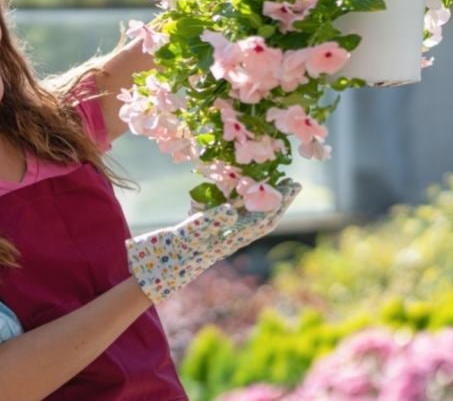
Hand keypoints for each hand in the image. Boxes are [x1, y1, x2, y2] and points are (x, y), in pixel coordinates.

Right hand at [127, 180, 300, 304]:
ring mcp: (224, 239)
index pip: (262, 220)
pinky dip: (247, 208)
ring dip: (266, 205)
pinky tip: (247, 198)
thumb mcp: (190, 232)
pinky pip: (238, 221)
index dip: (278, 203)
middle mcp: (232, 240)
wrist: (160, 268)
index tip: (292, 186)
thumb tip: (234, 211)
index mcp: (230, 239)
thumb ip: (210, 221)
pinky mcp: (215, 238)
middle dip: (279, 203)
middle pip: (263, 221)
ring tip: (276, 187)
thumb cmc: (173, 250)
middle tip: (293, 184)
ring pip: (253, 221)